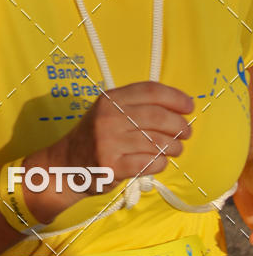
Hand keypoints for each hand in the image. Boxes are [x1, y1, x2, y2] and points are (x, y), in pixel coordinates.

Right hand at [60, 82, 192, 191]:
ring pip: (157, 141)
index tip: (189, 106)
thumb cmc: (96, 136)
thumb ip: (136, 106)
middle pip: (157, 116)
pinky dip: (161, 163)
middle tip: (186, 132)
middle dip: (179, 125)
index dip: (174, 97)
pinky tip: (159, 162)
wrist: (66, 163)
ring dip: (174, 147)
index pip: (149, 90)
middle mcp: (109, 117)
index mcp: (110, 99)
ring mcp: (109, 141)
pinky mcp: (112, 165)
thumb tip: (177, 108)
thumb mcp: (109, 111)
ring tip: (175, 149)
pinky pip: (149, 163)